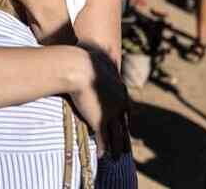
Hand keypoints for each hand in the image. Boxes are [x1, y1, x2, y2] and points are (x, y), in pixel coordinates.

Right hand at [69, 43, 130, 157]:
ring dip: (118, 148)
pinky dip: (104, 148)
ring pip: (117, 134)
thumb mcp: (95, 56)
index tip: (126, 123)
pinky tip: (103, 156)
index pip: (125, 106)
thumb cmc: (81, 58)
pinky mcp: (100, 119)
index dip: (125, 116)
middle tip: (127, 147)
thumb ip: (99, 57)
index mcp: (118, 87)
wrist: (77, 66)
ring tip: (118, 158)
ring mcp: (110, 111)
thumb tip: (100, 48)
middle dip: (125, 135)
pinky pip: (104, 138)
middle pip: (124, 123)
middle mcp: (118, 101)